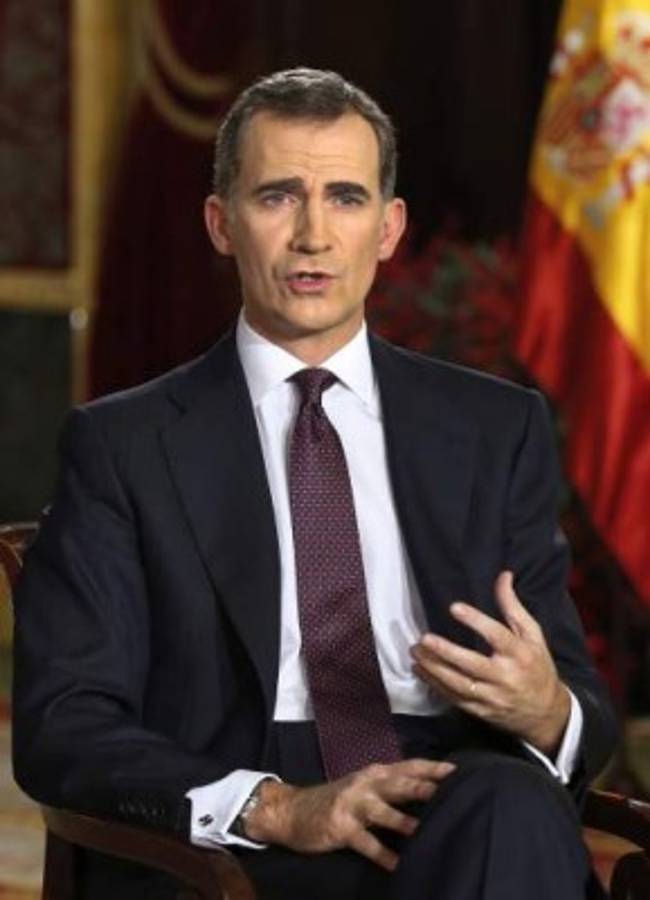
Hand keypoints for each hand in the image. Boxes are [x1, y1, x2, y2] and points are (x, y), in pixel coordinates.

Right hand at [245, 758, 454, 870]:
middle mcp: (365, 784)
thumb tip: (429, 792)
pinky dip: (380, 853)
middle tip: (447, 791)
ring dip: (400, 819)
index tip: (456, 771)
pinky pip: (363, 842)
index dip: (431, 768)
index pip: (408, 767)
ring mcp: (351, 804)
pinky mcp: (340, 827)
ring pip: (380, 810)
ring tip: (421, 829)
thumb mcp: (364, 787)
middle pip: (398, 784)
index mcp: (375, 773)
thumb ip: (392, 787)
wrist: (293, 810)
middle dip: (422, 787)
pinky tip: (394, 864)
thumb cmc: (338, 799)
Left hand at [410, 571, 570, 754]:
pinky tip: (421, 671)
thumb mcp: (533, 634)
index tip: (454, 607)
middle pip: (472, 664)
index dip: (475, 621)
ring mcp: (492, 697)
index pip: (496, 635)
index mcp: (520, 654)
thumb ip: (513, 606)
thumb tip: (503, 575)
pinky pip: (454, 698)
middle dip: (446, 652)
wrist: (546, 712)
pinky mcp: (481, 711)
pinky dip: (435, 685)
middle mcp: (505, 677)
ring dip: (434, 669)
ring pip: (458, 684)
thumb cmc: (537, 666)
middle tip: (424, 639)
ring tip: (415, 653)